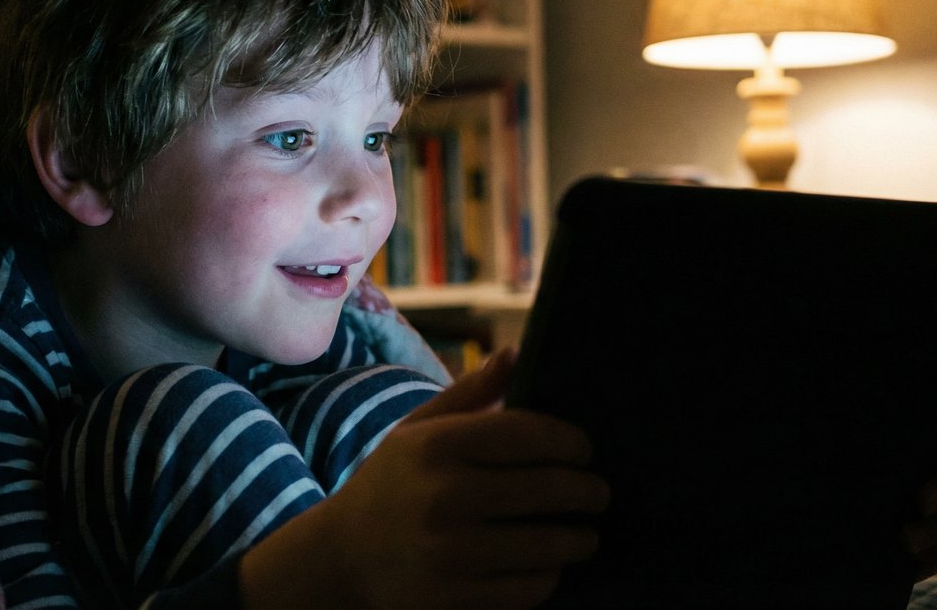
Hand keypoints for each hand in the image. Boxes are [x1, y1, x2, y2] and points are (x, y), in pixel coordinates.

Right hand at [240, 347, 608, 609]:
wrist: (337, 562)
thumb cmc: (388, 486)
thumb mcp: (416, 431)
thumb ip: (468, 393)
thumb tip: (516, 352)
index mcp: (435, 446)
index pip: (526, 432)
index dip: (569, 441)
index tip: (585, 449)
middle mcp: (442, 496)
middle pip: (547, 488)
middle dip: (587, 491)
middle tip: (599, 493)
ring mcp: (448, 553)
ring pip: (545, 544)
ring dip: (578, 538)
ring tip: (584, 533)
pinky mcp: (452, 599)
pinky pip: (527, 587)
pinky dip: (548, 576)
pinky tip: (550, 565)